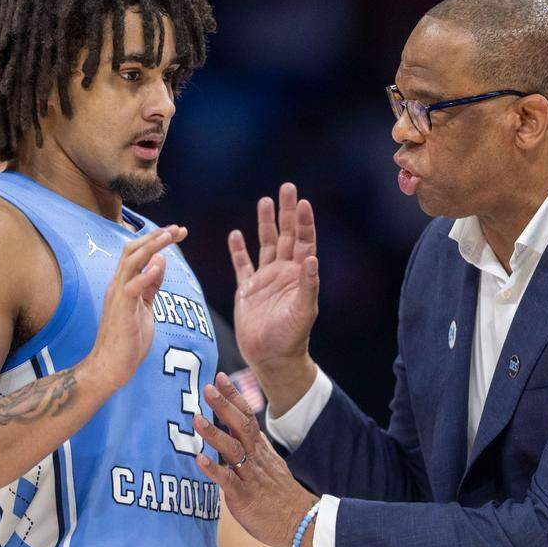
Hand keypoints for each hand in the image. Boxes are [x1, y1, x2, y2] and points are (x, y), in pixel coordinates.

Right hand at [86, 225, 186, 389]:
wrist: (111, 366)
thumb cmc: (128, 339)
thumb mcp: (144, 307)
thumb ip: (150, 286)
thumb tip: (160, 262)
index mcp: (123, 283)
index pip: (138, 252)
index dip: (157, 239)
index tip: (178, 232)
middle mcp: (117, 284)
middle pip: (133, 249)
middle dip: (156, 236)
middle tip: (178, 228)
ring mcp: (117, 296)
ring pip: (131, 262)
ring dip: (151, 246)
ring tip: (169, 236)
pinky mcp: (121, 310)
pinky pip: (131, 287)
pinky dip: (145, 274)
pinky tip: (159, 265)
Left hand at [193, 373, 318, 546]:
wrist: (300, 522)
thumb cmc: (279, 495)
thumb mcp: (268, 464)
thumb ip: (252, 447)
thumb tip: (235, 428)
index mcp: (260, 449)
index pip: (247, 416)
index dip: (234, 396)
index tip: (220, 377)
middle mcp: (256, 458)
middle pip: (241, 426)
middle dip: (224, 406)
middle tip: (208, 388)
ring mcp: (250, 477)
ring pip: (233, 450)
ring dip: (215, 433)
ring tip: (197, 419)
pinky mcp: (244, 498)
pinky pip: (229, 481)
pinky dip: (214, 470)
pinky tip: (200, 460)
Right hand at [228, 183, 318, 407]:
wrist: (271, 358)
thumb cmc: (291, 337)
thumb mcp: (303, 312)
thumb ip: (308, 286)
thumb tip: (312, 259)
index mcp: (299, 276)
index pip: (303, 242)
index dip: (303, 222)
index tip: (302, 202)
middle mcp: (284, 273)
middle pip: (285, 236)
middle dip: (286, 213)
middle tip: (287, 187)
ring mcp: (265, 280)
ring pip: (265, 244)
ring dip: (265, 223)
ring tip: (265, 201)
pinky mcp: (248, 290)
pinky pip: (242, 265)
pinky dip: (238, 250)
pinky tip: (235, 234)